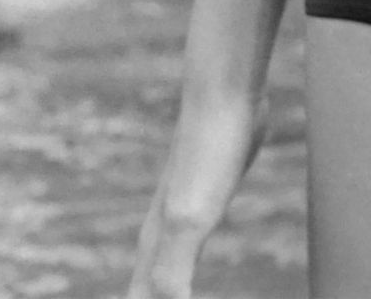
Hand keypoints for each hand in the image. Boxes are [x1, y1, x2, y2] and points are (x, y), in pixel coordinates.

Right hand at [127, 90, 268, 298]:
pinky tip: (204, 278)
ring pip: (168, 276)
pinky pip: (194, 250)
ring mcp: (184, 218)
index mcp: (153, 253)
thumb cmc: (208, 153)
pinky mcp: (209, 200)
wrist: (225, 93)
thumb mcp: (190, 218)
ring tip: (183, 297)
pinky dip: (193, 276)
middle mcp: (160, 240)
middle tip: (180, 298)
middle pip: (145, 296)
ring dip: (172, 297)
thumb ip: (171, 273)